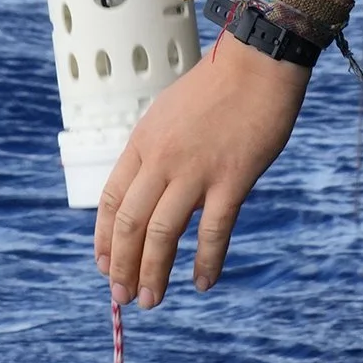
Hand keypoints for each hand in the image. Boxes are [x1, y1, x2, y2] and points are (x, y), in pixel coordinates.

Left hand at [93, 32, 307, 305]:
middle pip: (130, 223)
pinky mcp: (232, 179)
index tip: (103, 265)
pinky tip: (203, 283)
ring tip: (152, 300)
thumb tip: (152, 195)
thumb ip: (157, 153)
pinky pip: (213, 232)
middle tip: (123, 297)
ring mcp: (196, 170)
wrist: (258, 62)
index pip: (111, 199)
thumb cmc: (218, 87)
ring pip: (161, 233)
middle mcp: (162, 158)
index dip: (104, 238)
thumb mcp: (169, 114)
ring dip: (153, 272)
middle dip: (122, 265)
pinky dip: (206, 262)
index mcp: (143, 142)